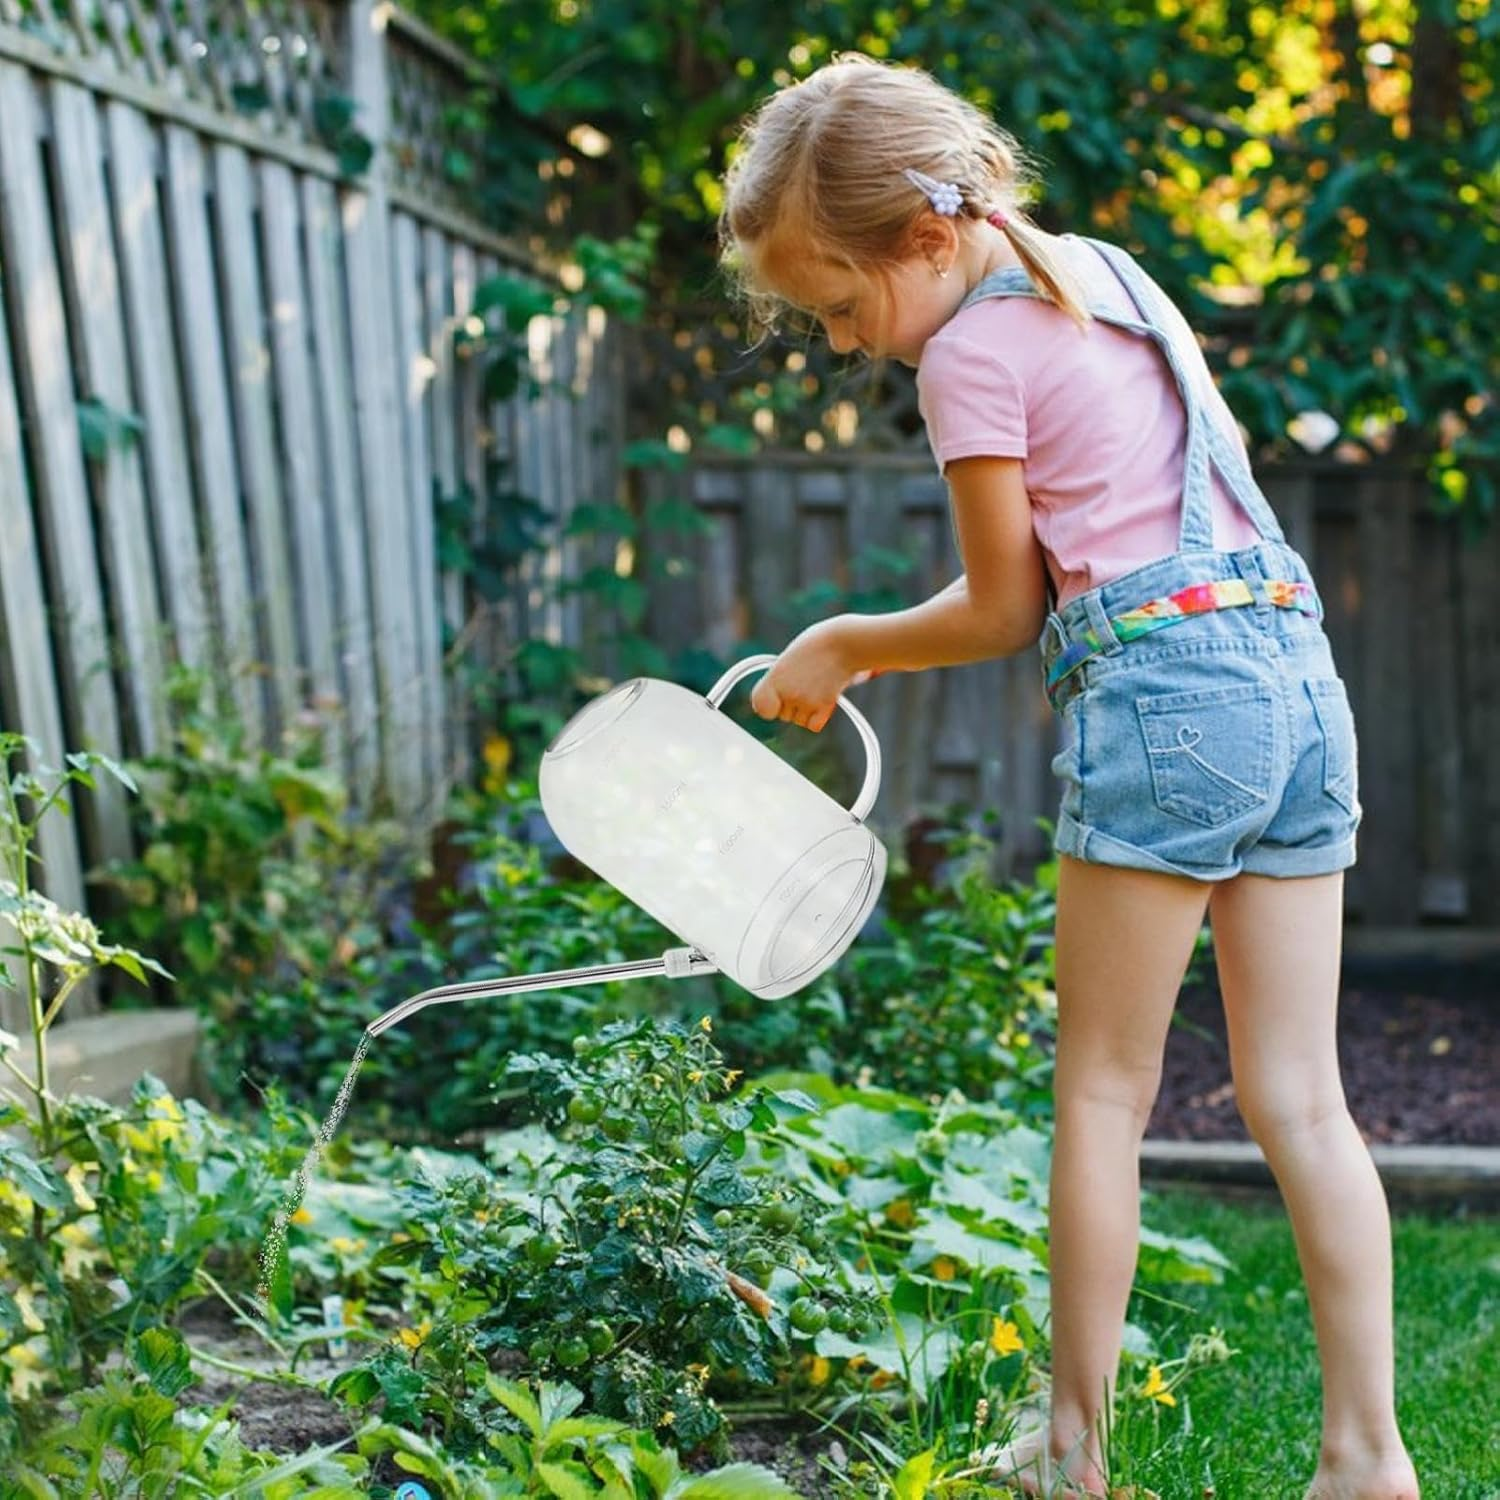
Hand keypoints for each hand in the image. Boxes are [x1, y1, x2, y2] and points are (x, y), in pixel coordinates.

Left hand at [748, 618, 877, 732]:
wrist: (844, 642)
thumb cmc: (818, 644)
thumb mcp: (790, 658)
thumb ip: (782, 679)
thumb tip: (777, 700)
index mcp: (774, 676)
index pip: (760, 706)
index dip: (768, 705)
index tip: (776, 698)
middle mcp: (787, 691)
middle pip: (783, 714)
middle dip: (793, 704)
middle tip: (806, 684)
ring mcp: (805, 701)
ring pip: (799, 720)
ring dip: (807, 710)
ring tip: (818, 687)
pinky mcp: (823, 707)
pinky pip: (813, 726)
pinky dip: (819, 718)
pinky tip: (825, 699)